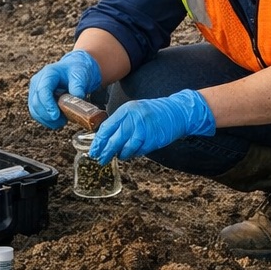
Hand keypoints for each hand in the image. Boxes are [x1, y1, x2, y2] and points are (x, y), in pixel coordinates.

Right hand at [27, 49, 101, 128]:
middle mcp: (37, 82)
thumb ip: (78, 86)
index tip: (56, 115)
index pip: (42, 90)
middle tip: (63, 121)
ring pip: (34, 110)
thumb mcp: (81, 76)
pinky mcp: (36, 100)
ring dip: (47, 120)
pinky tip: (58, 120)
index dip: (47, 104)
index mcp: (48, 73)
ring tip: (63, 120)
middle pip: (36, 102)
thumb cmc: (77, 72)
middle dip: (48, 115)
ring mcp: (35, 91)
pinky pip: (37, 114)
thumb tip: (77, 98)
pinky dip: (47, 121)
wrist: (74, 71)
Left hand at [90, 89, 214, 162]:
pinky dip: (133, 154)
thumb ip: (120, 121)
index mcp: (126, 110)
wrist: (176, 112)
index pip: (107, 127)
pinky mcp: (153, 139)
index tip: (94, 149)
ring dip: (120, 154)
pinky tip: (130, 154)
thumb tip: (105, 137)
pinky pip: (139, 150)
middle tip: (100, 159)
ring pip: (127, 147)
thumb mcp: (134, 111)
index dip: (99, 141)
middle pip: (115, 139)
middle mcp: (134, 119)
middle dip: (106, 151)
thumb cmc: (152, 112)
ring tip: (117, 157)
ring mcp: (144, 129)